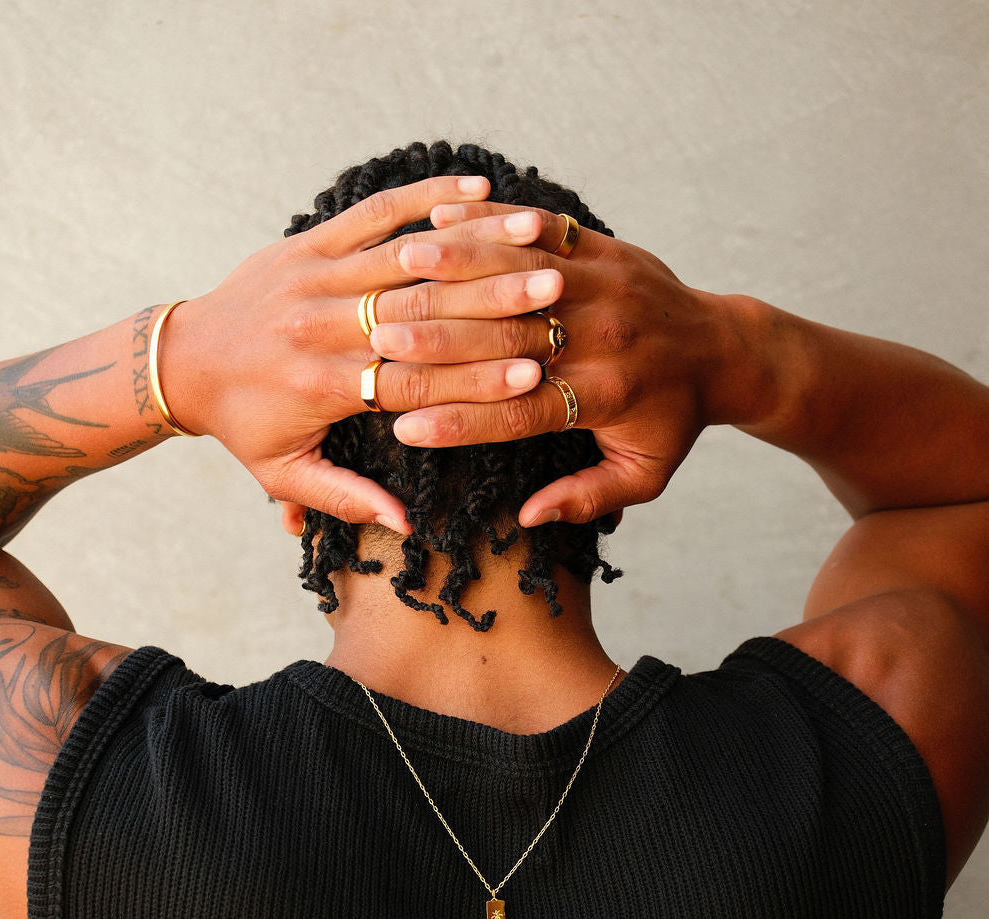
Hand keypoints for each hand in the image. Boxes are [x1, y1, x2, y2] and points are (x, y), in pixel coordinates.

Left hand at [158, 179, 563, 531]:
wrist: (183, 363)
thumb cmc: (241, 424)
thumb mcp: (284, 473)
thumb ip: (346, 498)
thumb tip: (405, 525)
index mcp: (321, 384)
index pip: (414, 378)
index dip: (476, 376)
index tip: (534, 373)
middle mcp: (321, 324)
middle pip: (421, 310)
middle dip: (493, 303)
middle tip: (554, 295)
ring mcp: (313, 274)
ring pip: (406, 256)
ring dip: (474, 248)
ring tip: (535, 244)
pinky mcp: (307, 242)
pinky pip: (371, 212)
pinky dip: (424, 196)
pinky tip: (474, 187)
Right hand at [374, 202, 751, 525]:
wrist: (723, 349)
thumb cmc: (672, 418)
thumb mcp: (644, 474)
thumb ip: (587, 496)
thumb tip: (528, 516)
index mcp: (606, 396)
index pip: (521, 413)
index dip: (461, 421)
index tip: (404, 429)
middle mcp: (604, 337)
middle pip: (511, 338)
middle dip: (443, 340)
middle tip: (381, 342)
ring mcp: (605, 284)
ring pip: (520, 272)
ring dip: (457, 267)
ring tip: (400, 268)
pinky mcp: (604, 248)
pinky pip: (542, 229)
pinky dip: (491, 221)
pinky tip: (441, 217)